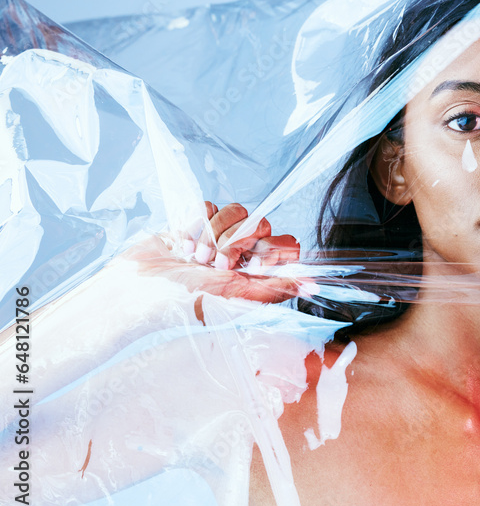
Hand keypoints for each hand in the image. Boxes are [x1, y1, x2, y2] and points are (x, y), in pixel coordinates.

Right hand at [123, 202, 309, 303]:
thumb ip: (275, 287)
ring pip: (235, 211)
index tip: (254, 262)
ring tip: (195, 258)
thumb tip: (313, 286)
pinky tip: (181, 247)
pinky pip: (208, 205)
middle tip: (216, 264)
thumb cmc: (187, 300)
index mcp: (256, 271)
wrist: (139, 290)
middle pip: (260, 223)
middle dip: (237, 241)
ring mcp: (217, 237)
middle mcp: (241, 253)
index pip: (285, 244)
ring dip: (214, 234)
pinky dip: (193, 226)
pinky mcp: (194, 224)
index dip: (272, 247)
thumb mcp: (236, 296)